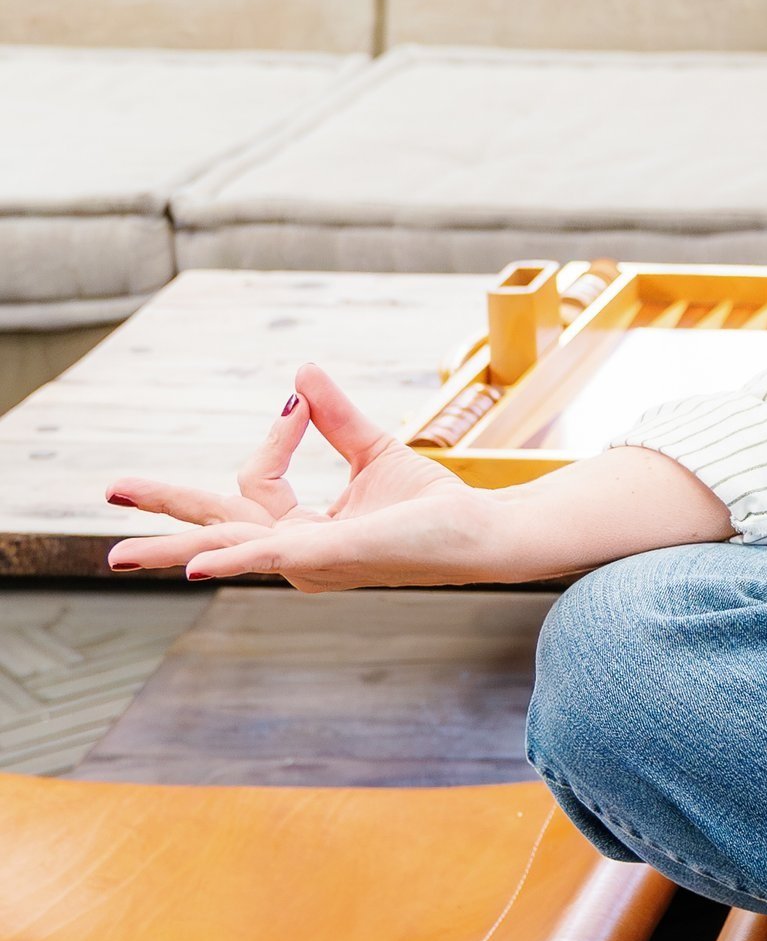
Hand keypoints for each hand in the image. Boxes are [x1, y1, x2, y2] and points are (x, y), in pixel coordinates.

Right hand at [106, 365, 511, 586]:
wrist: (483, 532)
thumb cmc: (434, 507)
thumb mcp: (374, 451)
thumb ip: (335, 417)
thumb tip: (300, 374)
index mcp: (300, 534)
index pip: (254, 484)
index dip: (272, 438)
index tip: (296, 404)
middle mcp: (296, 555)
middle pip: (214, 526)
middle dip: (162, 510)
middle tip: (109, 489)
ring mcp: (309, 563)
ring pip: (226, 548)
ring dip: (170, 549)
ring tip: (117, 556)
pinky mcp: (332, 558)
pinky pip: (271, 556)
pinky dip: (233, 556)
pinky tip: (197, 565)